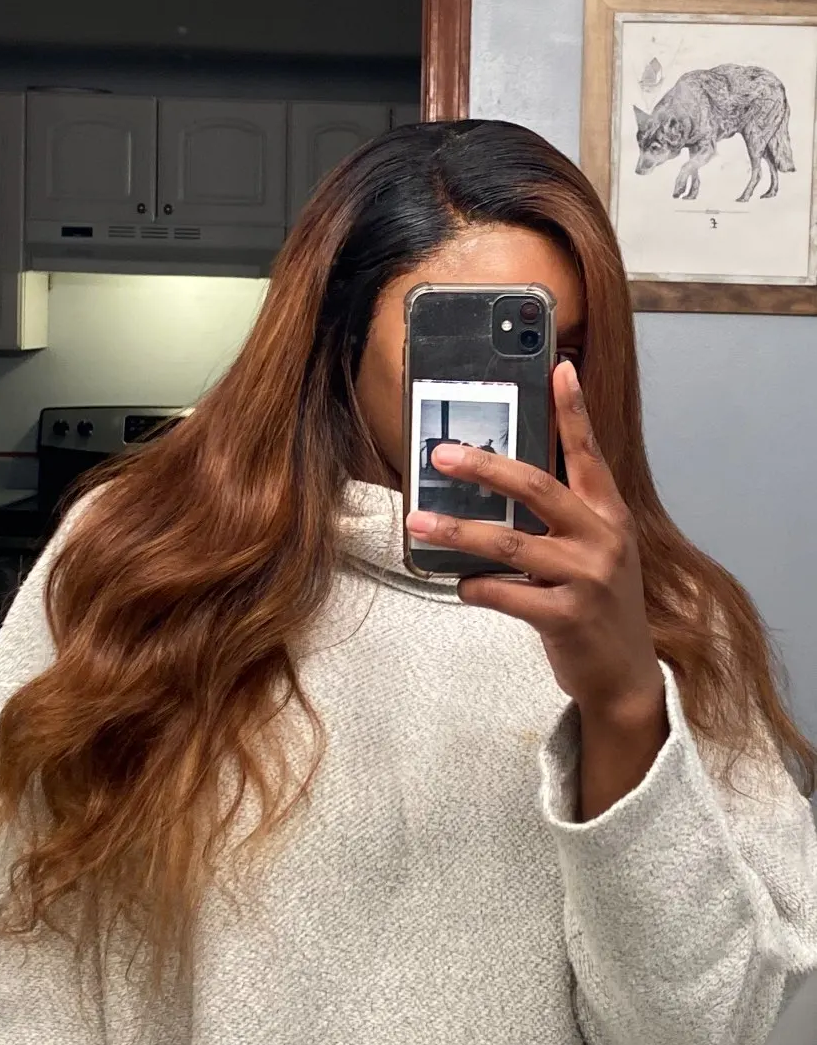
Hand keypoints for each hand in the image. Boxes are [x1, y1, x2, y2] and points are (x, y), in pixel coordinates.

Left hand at [406, 359, 667, 813]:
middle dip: (484, 467)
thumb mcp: (594, 552)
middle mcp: (602, 539)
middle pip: (537, 488)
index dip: (572, 410)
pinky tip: (461, 584)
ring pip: (509, 543)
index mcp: (608, 515)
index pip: (589, 453)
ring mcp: (586, 578)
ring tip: (419, 523)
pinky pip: (506, 594)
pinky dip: (476, 587)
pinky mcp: (566, 617)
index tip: (558, 368)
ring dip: (458, 532)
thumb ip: (563, 518)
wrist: (625, 675)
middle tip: (442, 455)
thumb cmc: (599, 606)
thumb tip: (501, 486)